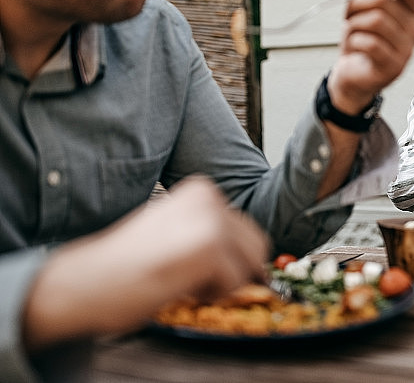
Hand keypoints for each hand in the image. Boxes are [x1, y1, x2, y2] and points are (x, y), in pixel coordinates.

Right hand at [23, 176, 268, 351]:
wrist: (87, 279)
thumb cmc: (127, 261)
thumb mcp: (177, 229)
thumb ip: (211, 231)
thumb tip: (254, 256)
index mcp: (203, 189)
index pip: (246, 230)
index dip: (229, 257)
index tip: (193, 261)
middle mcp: (211, 198)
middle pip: (257, 246)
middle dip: (232, 270)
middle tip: (190, 275)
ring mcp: (212, 221)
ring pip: (250, 266)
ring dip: (222, 283)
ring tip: (182, 277)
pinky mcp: (210, 248)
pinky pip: (234, 284)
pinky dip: (210, 294)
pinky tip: (178, 284)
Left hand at [326, 0, 413, 114]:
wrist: (354, 76)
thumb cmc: (362, 40)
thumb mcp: (370, 8)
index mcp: (411, 12)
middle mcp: (413, 29)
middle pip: (383, 1)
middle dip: (356, 4)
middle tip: (348, 16)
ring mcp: (406, 50)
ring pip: (375, 21)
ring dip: (352, 24)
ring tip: (350, 33)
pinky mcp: (394, 67)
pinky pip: (370, 43)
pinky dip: (354, 41)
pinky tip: (353, 47)